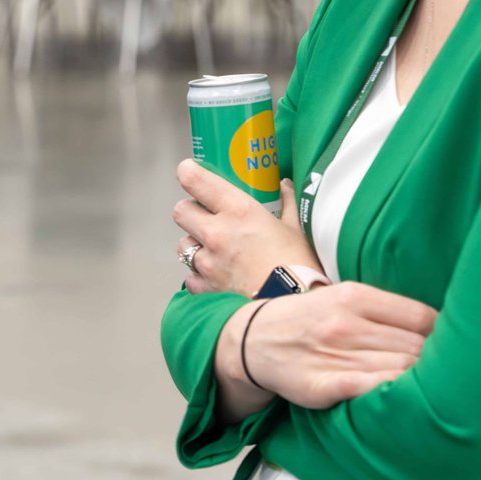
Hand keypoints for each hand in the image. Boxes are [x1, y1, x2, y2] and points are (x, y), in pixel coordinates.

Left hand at [173, 161, 315, 295]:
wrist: (295, 307)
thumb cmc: (299, 266)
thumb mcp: (296, 228)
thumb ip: (287, 203)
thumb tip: (284, 185)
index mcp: (239, 210)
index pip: (195, 180)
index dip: (188, 173)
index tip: (189, 172)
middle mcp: (217, 232)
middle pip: (180, 211)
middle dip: (190, 212)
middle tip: (205, 217)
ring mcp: (208, 262)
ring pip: (183, 245)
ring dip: (194, 245)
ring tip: (215, 251)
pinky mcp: (204, 287)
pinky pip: (190, 276)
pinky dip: (200, 275)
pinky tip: (218, 276)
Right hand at [215, 284, 436, 414]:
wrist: (253, 339)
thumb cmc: (309, 320)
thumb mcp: (343, 297)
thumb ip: (386, 309)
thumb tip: (439, 325)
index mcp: (356, 297)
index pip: (422, 318)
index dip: (446, 337)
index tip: (454, 349)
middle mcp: (347, 323)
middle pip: (416, 346)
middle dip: (439, 364)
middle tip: (455, 378)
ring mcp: (335, 354)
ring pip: (400, 369)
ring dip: (423, 384)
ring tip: (440, 395)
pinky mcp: (324, 385)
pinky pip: (370, 389)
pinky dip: (393, 393)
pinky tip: (407, 401)